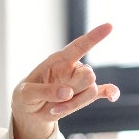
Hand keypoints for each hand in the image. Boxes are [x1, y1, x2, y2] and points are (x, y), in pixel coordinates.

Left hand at [10, 23, 119, 138]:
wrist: (30, 112)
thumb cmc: (26, 96)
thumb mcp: (26, 93)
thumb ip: (45, 91)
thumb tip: (68, 92)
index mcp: (59, 60)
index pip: (79, 46)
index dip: (94, 37)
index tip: (109, 26)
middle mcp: (73, 68)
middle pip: (89, 75)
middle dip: (75, 90)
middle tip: (54, 99)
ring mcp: (80, 82)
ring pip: (91, 91)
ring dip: (73, 104)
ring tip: (54, 108)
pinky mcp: (84, 96)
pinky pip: (104, 92)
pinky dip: (111, 93)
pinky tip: (112, 97)